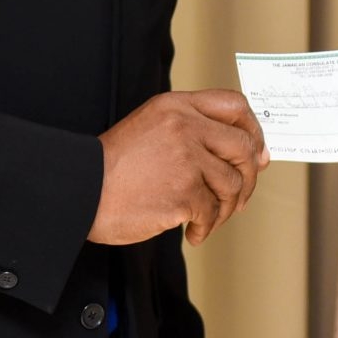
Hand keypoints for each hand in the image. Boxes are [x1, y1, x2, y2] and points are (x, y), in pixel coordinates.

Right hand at [90, 90, 268, 246]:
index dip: (253, 130)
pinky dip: (206, 227)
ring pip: (232, 184)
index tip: (256, 151)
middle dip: (248, 177)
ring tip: (207, 218)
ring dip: (226, 208)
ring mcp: (186, 159)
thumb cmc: (114, 165)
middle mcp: (185, 127)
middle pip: (243, 147)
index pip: (235, 106)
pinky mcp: (183, 192)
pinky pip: (211, 212)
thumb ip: (195, 131)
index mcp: (177, 106)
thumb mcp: (151, 127)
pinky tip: (192, 231)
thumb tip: (251, 151)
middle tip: (237, 196)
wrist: (82, 191)